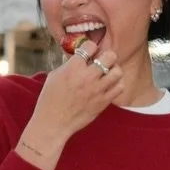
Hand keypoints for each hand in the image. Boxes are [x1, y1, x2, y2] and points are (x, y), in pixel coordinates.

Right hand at [16, 36, 124, 169]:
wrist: (53, 123)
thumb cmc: (50, 99)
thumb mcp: (54, 76)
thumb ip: (69, 65)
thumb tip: (79, 58)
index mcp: (73, 67)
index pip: (90, 46)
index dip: (91, 47)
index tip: (89, 52)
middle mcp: (87, 76)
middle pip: (110, 56)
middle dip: (107, 56)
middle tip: (103, 61)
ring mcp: (97, 89)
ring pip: (117, 72)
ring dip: (114, 70)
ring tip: (108, 73)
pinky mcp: (103, 102)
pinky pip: (119, 87)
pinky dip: (116, 84)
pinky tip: (109, 86)